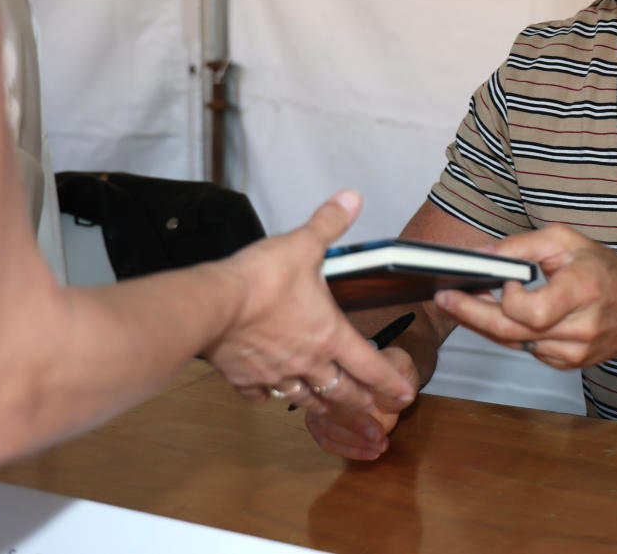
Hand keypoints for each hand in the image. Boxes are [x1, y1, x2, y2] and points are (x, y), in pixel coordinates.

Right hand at [201, 190, 416, 417]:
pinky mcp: (244, 379)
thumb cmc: (261, 279)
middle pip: (342, 392)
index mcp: (329, 335)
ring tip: (332, 416)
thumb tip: (351, 198)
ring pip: (306, 400)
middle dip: (361, 406)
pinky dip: (270, 397)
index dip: (390, 383)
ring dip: (323, 409)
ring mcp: (276, 374)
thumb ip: (330, 222)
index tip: (405, 396)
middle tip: (375, 418)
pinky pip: (262, 396)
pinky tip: (271, 395)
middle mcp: (308, 362)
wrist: (211, 305)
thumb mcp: (303, 244)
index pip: (370, 366)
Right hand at [304, 346, 415, 459]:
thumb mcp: (401, 365)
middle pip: (328, 408)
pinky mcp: (318, 420)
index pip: (340, 385)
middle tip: (379, 438)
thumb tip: (401, 397)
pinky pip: (324, 439)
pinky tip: (369, 453)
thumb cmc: (393, 368)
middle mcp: (322, 380)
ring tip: (379, 447)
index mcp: (340, 360)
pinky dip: (345, 449)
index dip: (358, 407)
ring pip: (324, 427)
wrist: (388, 375)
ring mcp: (317, 400)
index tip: (379, 423)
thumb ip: (398, 376)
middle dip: (355, 427)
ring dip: (352, 442)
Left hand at [434, 225, 616, 368]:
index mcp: (582, 290)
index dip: (509, 298)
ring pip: (513, 343)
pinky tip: (497, 315)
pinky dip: (508, 332)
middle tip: (444, 298)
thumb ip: (522, 245)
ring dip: (483, 323)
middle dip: (471, 314)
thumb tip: (481, 255)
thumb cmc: (605, 271)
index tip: (501, 281)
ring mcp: (572, 352)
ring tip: (461, 302)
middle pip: (512, 331)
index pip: (532, 310)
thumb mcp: (567, 241)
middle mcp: (579, 327)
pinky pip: (525, 349)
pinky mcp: (566, 363)